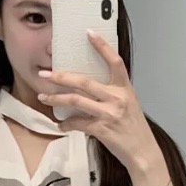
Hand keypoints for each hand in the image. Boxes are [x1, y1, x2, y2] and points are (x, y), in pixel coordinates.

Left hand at [37, 30, 160, 174]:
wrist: (143, 152)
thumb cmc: (134, 128)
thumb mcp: (128, 104)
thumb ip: (112, 93)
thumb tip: (88, 86)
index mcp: (125, 88)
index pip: (115, 61)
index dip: (102, 46)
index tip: (88, 32)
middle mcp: (117, 98)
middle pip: (84, 82)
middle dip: (61, 77)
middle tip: (45, 74)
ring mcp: (109, 114)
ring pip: (76, 101)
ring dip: (56, 98)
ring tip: (43, 97)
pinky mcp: (102, 130)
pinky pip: (78, 123)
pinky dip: (66, 124)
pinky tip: (60, 125)